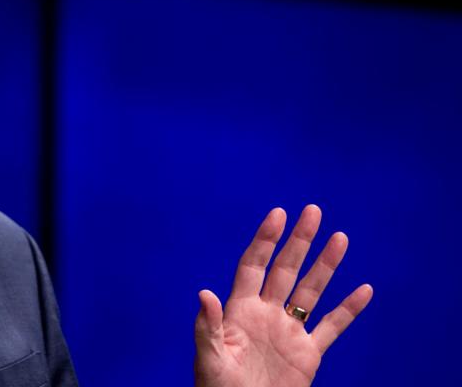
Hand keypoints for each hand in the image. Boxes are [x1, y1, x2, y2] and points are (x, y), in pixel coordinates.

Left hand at [194, 205, 372, 386]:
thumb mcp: (209, 358)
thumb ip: (208, 326)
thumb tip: (204, 292)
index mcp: (240, 310)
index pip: (254, 265)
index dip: (266, 240)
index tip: (279, 214)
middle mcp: (266, 313)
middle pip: (286, 270)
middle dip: (299, 241)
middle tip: (313, 210)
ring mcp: (288, 332)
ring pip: (311, 291)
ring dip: (326, 265)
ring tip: (340, 237)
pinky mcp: (308, 354)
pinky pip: (332, 327)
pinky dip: (348, 310)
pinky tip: (364, 290)